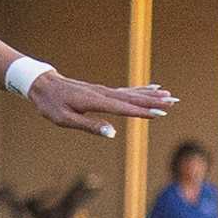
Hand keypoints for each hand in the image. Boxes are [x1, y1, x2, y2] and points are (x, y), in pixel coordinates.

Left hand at [26, 74, 175, 138]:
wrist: (44, 84)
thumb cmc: (52, 105)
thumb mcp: (65, 120)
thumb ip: (89, 126)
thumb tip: (112, 133)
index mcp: (94, 102)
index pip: (123, 108)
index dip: (142, 111)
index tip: (160, 112)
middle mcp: (102, 93)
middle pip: (132, 98)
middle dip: (154, 101)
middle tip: (174, 102)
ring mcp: (104, 91)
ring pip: (132, 93)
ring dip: (151, 95)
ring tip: (170, 95)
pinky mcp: (103, 91)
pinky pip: (126, 91)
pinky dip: (140, 90)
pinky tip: (152, 88)